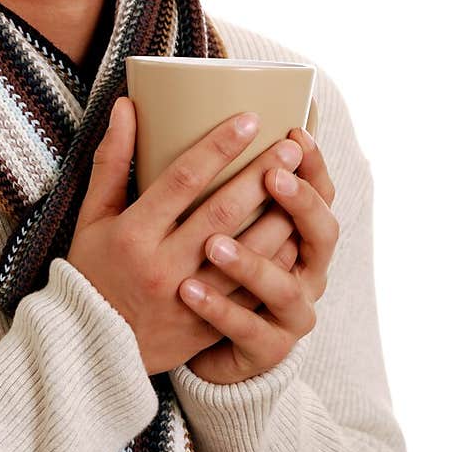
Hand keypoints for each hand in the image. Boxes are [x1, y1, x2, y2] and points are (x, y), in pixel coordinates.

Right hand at [65, 99, 306, 375]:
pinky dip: (276, 263)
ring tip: (303, 185)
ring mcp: (187, 299)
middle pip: (224, 212)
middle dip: (262, 175)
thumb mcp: (92, 217)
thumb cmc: (92, 271)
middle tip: (291, 145)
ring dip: (280, 216)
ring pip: (247, 253)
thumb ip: (111, 162)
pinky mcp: (206, 325)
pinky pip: (251, 291)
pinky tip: (296, 236)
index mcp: (133, 234)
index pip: (183, 180)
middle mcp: (162, 265)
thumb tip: (126, 106)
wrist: (90, 345)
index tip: (249, 120)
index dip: (218, 147)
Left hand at [179, 126, 340, 383]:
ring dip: (249, 261)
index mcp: (298, 233)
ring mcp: (289, 312)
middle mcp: (304, 270)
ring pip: (281, 285)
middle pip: (318, 233)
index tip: (295, 135)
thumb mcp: (194, 216)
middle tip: (272, 174)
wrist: (202, 344)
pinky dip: (218, 309)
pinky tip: (188, 290)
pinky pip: (246, 328)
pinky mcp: (266, 348)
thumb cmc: (204, 268)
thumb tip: (130, 104)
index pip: (321, 194)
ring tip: (212, 243)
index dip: (314, 166)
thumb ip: (181, 169)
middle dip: (296, 202)